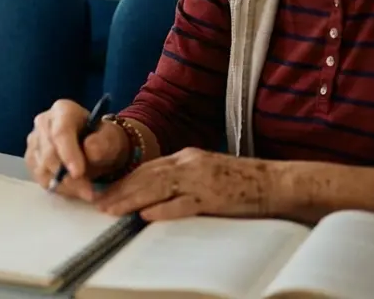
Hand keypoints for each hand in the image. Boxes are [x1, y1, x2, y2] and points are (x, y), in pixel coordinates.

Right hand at [25, 99, 128, 200]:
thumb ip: (103, 143)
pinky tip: (74, 189)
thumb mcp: (111, 139)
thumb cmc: (103, 140)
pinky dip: (58, 188)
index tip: (79, 173)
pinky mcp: (31, 158)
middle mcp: (43, 122)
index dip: (68, 154)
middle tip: (89, 192)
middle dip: (68, 177)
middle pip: (48, 153)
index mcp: (63, 110)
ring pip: (43, 168)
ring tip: (85, 191)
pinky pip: (40, 178)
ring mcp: (34, 140)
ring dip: (65, 185)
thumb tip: (90, 150)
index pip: (60, 132)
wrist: (96, 148)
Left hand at [96, 149, 272, 221]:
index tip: (104, 191)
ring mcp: (201, 179)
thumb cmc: (240, 181)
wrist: (275, 182)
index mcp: (186, 157)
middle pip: (146, 175)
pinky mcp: (214, 197)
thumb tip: (153, 195)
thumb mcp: (205, 172)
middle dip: (120, 190)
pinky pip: (184, 203)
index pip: (147, 168)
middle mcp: (189, 163)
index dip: (124, 180)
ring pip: (158, 187)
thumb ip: (181, 179)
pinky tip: (146, 215)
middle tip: (98, 203)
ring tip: (112, 210)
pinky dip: (163, 209)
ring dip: (132, 199)